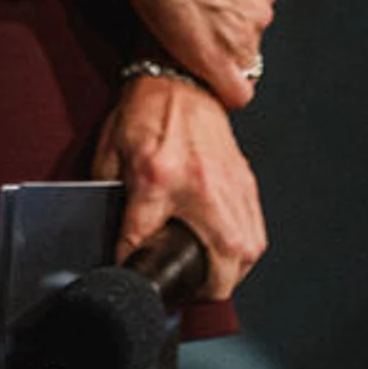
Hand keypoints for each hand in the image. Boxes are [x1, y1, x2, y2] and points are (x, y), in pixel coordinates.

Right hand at [80, 0, 279, 107]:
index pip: (257, 20)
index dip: (233, 26)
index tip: (213, 25)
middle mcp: (261, 11)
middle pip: (251, 44)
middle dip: (226, 43)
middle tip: (193, 34)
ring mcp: (243, 38)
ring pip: (242, 68)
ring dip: (218, 62)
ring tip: (183, 47)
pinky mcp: (221, 62)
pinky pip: (236, 95)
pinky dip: (220, 91)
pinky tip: (198, 77)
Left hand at [92, 74, 264, 299]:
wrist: (180, 80)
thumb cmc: (146, 115)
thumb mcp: (112, 159)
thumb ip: (114, 205)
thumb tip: (117, 242)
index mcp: (159, 178)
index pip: (142, 244)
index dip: (132, 266)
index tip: (132, 272)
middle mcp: (204, 189)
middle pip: (221, 271)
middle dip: (201, 287)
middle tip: (181, 284)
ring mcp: (234, 188)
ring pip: (246, 257)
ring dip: (226, 272)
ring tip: (204, 273)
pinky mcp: (247, 185)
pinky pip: (255, 234)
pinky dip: (241, 249)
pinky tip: (223, 250)